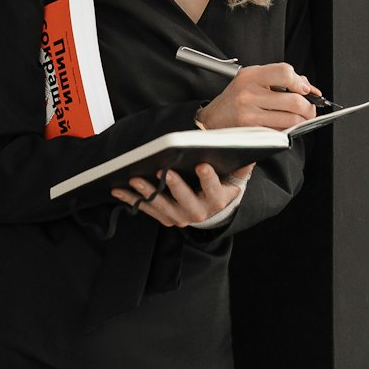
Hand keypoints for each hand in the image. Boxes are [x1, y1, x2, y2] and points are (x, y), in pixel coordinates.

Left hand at [110, 162, 251, 227]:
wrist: (213, 208)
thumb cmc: (221, 184)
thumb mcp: (235, 175)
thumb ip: (241, 164)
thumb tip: (249, 150)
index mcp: (218, 200)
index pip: (214, 189)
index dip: (208, 178)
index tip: (202, 164)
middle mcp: (199, 212)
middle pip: (186, 201)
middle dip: (175, 186)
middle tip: (164, 171)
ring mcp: (180, 217)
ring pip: (163, 206)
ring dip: (148, 194)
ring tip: (135, 180)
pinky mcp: (165, 218)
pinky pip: (147, 209)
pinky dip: (132, 200)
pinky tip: (118, 189)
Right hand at [195, 61, 320, 130]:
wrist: (213, 119)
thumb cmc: (237, 98)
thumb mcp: (254, 79)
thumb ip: (281, 79)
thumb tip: (310, 89)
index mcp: (250, 76)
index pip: (285, 72)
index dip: (300, 82)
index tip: (305, 90)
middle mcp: (249, 93)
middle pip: (294, 100)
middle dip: (309, 107)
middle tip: (309, 109)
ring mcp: (250, 114)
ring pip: (292, 119)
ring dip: (301, 121)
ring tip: (298, 118)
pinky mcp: (252, 131)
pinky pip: (281, 132)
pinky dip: (288, 130)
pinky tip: (284, 126)